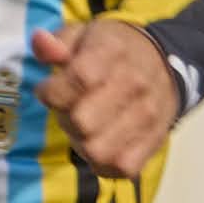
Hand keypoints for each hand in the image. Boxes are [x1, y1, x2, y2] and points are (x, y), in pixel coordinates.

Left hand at [31, 18, 184, 180]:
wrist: (163, 62)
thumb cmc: (112, 52)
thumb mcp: (82, 36)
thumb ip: (56, 42)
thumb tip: (40, 44)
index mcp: (113, 51)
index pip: (79, 78)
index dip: (52, 91)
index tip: (48, 91)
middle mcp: (134, 83)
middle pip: (83, 121)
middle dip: (66, 118)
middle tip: (70, 109)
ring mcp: (147, 114)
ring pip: (98, 150)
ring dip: (83, 144)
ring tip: (86, 128)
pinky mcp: (155, 140)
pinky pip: (121, 167)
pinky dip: (104, 163)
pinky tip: (101, 144)